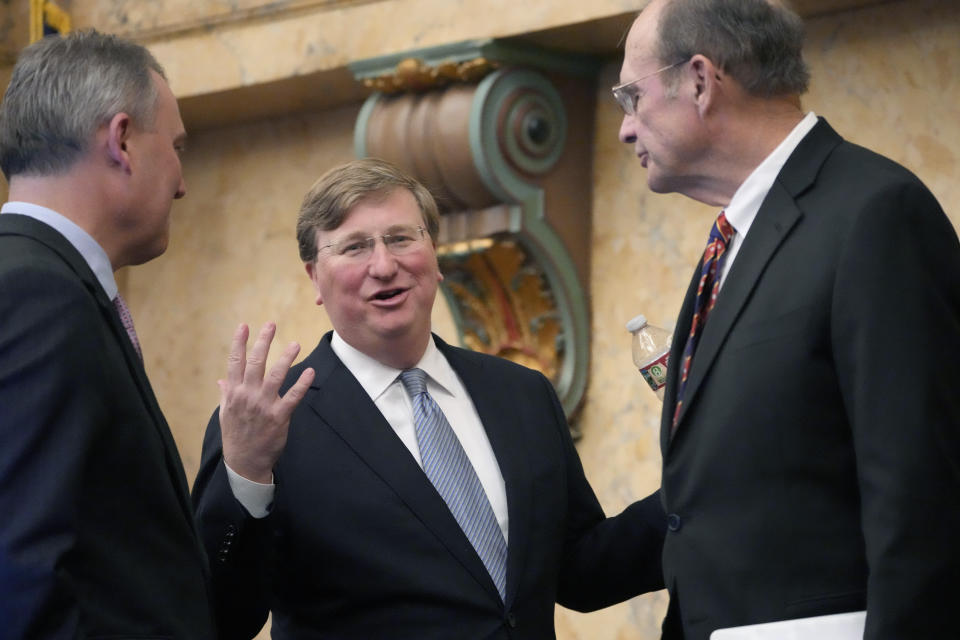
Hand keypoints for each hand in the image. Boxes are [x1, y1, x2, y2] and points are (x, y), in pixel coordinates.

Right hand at [218, 322, 314, 482]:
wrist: (244, 462)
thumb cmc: (235, 435)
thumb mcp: (225, 413)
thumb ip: (226, 394)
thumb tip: (221, 380)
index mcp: (234, 392)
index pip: (235, 362)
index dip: (239, 342)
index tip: (244, 326)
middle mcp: (247, 396)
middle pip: (256, 363)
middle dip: (263, 342)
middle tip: (271, 324)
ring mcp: (263, 406)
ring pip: (276, 376)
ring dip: (286, 358)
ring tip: (295, 343)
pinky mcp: (279, 417)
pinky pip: (293, 397)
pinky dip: (302, 383)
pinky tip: (310, 370)